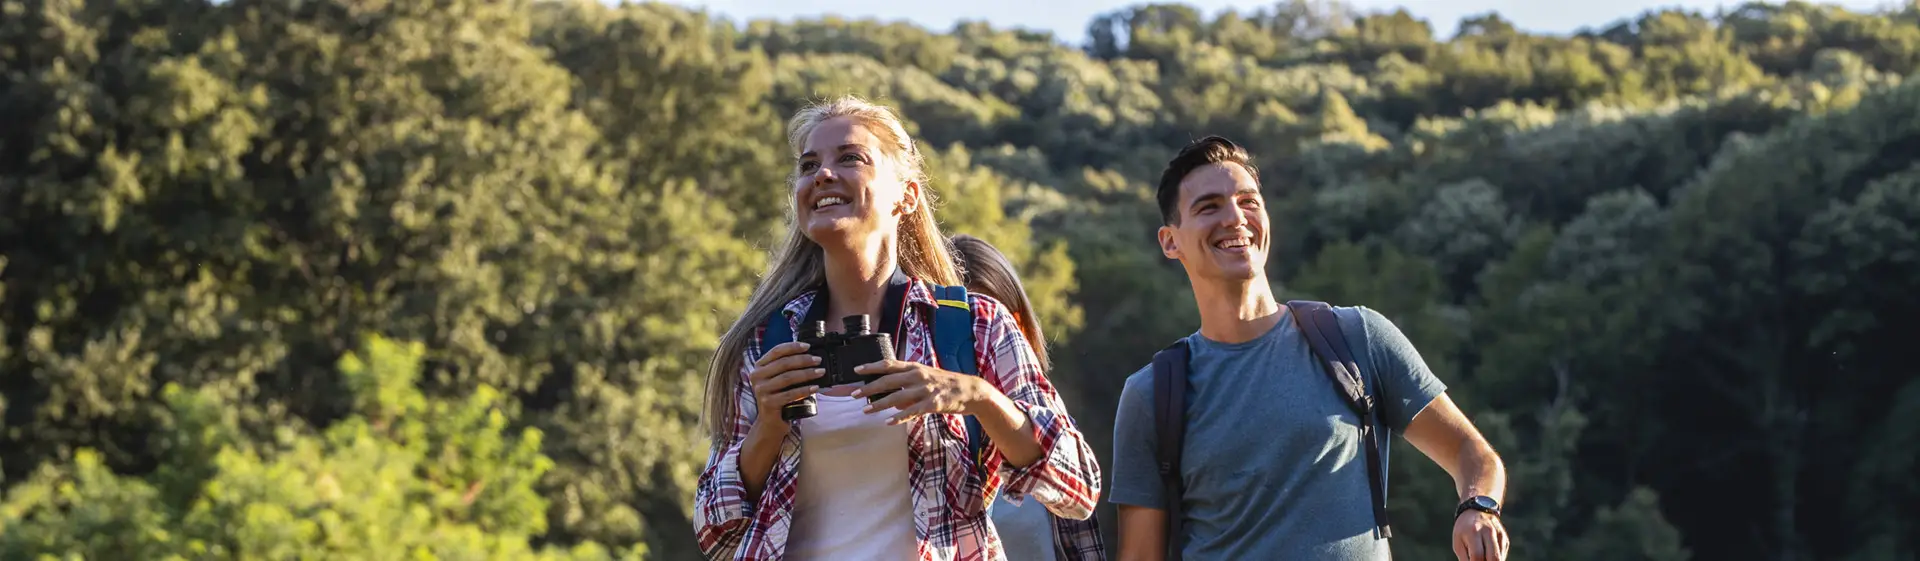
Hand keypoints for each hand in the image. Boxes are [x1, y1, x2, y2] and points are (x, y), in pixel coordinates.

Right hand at [747, 341, 823, 432]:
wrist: (770, 423)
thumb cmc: (778, 398)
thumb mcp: (779, 380)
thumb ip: (787, 367)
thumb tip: (810, 356)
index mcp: (759, 367)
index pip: (776, 351)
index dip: (793, 347)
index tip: (808, 346)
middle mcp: (757, 377)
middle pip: (783, 363)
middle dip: (803, 360)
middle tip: (818, 360)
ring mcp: (761, 390)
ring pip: (788, 378)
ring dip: (807, 374)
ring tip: (820, 372)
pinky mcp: (768, 403)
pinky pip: (790, 394)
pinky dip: (805, 390)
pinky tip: (815, 387)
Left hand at [851, 359, 992, 424]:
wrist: (970, 391)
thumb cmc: (946, 384)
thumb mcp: (926, 378)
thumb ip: (907, 386)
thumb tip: (891, 400)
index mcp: (915, 367)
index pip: (888, 364)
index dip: (871, 367)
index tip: (856, 370)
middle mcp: (918, 376)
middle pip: (888, 380)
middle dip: (869, 388)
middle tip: (854, 395)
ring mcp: (925, 390)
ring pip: (896, 397)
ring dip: (879, 405)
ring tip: (865, 411)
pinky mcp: (932, 403)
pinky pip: (911, 411)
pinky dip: (899, 417)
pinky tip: (888, 422)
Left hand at [1452, 511, 1508, 560]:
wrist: (1475, 511)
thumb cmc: (1463, 530)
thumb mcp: (1458, 542)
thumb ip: (1464, 558)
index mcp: (1474, 532)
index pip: (1477, 555)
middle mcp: (1488, 531)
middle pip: (1493, 557)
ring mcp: (1498, 534)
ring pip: (1500, 557)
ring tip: (1483, 558)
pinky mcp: (1504, 537)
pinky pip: (1502, 554)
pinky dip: (1496, 559)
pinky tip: (1488, 556)